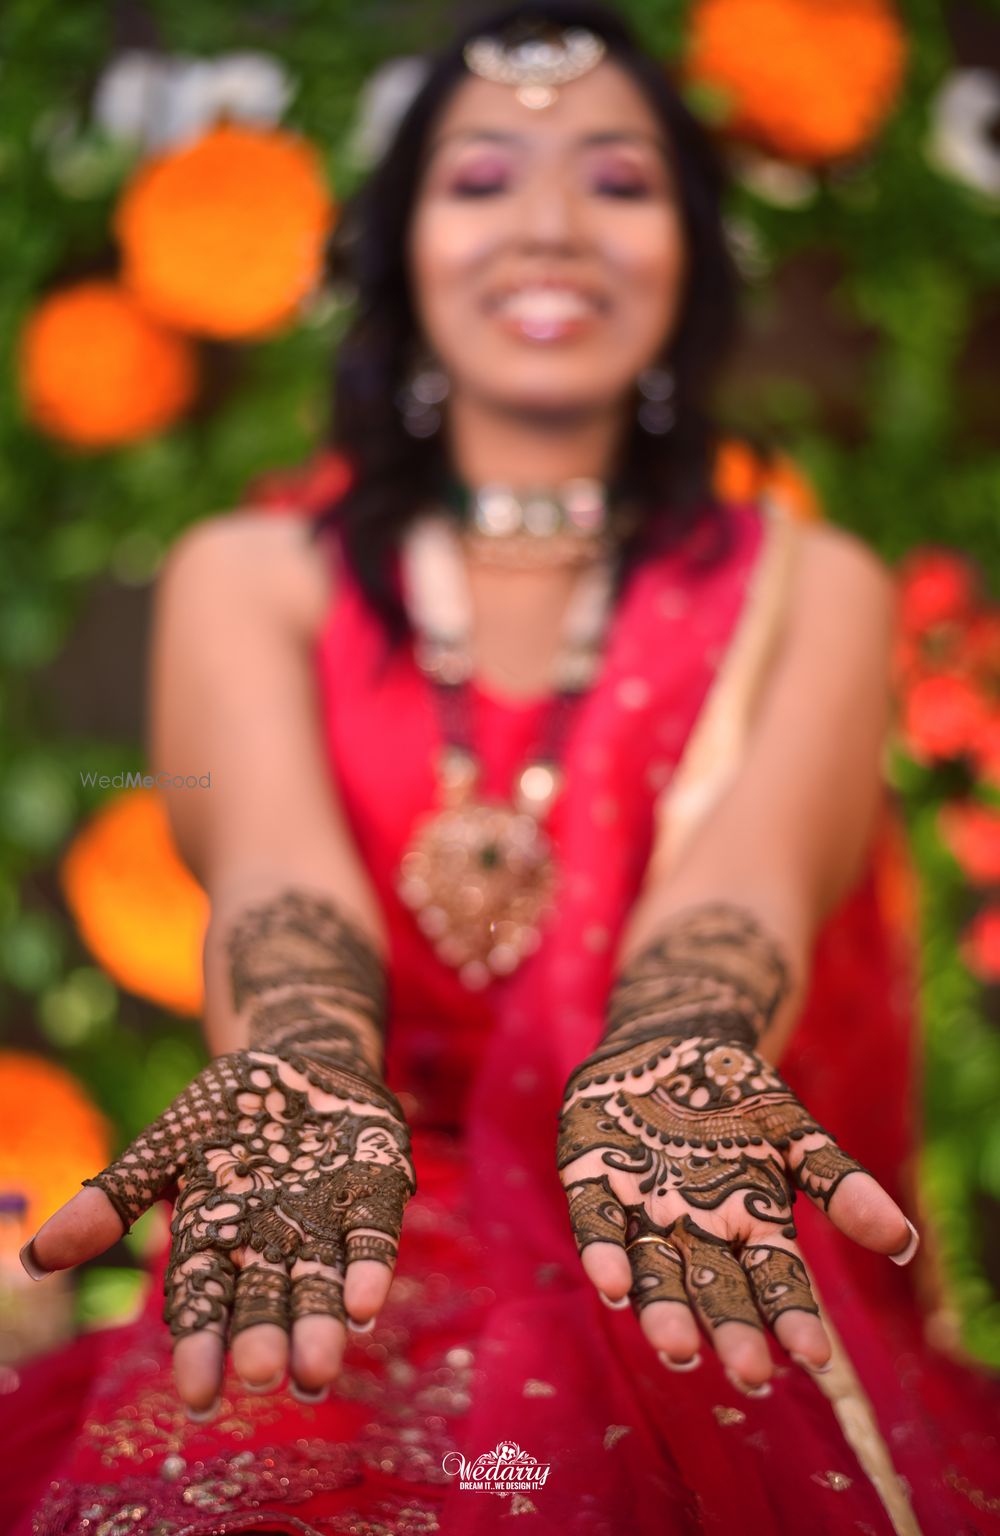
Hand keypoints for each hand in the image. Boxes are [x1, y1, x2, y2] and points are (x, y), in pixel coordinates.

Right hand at [20, 1048, 414, 1415]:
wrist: (301, 1057)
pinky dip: (368, 1268)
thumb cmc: (226, 1111)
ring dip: (321, 1324)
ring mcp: (325, 1224)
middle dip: (267, 1337)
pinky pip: (372, 1238)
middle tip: (266, 1375)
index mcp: (216, 1240)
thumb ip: (114, 1197)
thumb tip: (32, 1259)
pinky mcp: (373, 1196)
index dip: (202, 1346)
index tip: (199, 1395)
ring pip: (322, 1285)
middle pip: (267, 1301)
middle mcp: (272, 1246)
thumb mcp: (167, 1144)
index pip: (204, 1302)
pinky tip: (365, 1303)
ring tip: (318, 1366)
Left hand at [558, 1031, 916, 1394]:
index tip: (812, 1355)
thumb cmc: (738, 1097)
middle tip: (745, 1373)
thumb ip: (839, 1183)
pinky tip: (610, 1282)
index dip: (792, 1317)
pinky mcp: (590, 1180)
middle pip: (713, 1288)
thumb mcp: (795, 1131)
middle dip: (727, 1329)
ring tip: (675, 1347)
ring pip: (652, 1271)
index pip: (775, 1282)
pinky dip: (603, 1251)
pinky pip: (596, 1223)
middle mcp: (694, 1232)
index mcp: (749, 1225)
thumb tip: (904, 1242)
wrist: (670, 1042)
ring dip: (661, 1308)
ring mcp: (641, 1210)